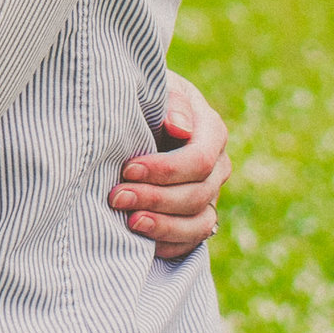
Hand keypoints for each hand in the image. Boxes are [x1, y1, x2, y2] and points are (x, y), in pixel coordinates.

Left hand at [109, 70, 231, 259]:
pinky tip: (140, 242)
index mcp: (211, 132)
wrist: (141, 114)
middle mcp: (217, 167)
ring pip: (200, 223)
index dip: (164, 170)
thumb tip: (179, 128)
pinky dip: (167, 244)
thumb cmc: (147, 96)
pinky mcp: (196, 216)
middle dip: (155, 198)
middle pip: (197, 194)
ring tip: (130, 222)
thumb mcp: (159, 87)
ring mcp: (210, 195)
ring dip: (163, 226)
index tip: (127, 169)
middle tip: (116, 196)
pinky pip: (192, 242)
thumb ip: (172, 102)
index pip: (198, 160)